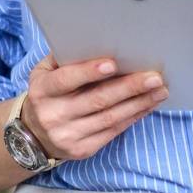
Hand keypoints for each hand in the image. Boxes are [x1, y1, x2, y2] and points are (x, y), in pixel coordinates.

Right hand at [21, 55, 168, 161]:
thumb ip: (66, 58)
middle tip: (154, 77)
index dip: (89, 72)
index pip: (66, 80)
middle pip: (97, 100)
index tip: (113, 63)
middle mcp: (53, 115)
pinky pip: (113, 132)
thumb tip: (98, 42)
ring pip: (110, 118)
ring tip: (160, 90)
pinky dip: (134, 116)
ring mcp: (68, 135)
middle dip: (129, 87)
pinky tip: (148, 105)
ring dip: (139, 103)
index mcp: (42, 91)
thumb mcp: (44, 72)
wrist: (32, 134)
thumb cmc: (47, 93)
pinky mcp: (82, 150)